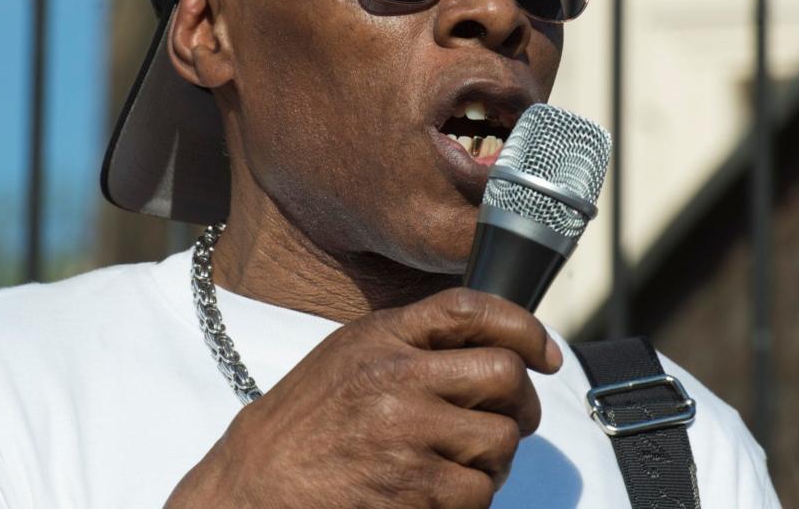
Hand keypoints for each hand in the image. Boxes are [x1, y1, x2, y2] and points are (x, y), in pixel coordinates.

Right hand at [165, 287, 562, 508]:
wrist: (254, 488)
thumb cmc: (304, 427)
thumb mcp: (349, 359)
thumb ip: (411, 344)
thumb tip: (495, 346)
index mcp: (380, 338)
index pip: (469, 309)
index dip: (521, 327)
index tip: (544, 353)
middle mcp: (395, 377)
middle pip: (503, 374)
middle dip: (519, 404)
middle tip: (508, 421)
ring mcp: (406, 434)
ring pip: (500, 439)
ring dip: (493, 460)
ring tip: (457, 464)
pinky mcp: (414, 490)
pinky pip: (479, 492)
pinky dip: (468, 500)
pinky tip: (434, 494)